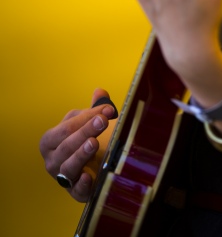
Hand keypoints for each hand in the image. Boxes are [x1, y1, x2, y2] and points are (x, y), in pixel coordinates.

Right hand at [39, 88, 116, 202]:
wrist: (89, 168)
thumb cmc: (83, 141)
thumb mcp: (86, 123)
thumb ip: (93, 109)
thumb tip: (100, 92)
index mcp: (50, 141)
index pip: (66, 127)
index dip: (86, 117)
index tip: (108, 110)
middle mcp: (52, 161)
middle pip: (67, 145)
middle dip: (85, 131)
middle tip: (103, 121)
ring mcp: (62, 178)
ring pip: (69, 166)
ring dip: (81, 153)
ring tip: (94, 142)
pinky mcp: (76, 193)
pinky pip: (77, 191)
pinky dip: (82, 184)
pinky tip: (88, 176)